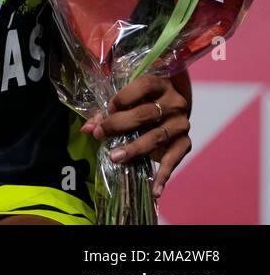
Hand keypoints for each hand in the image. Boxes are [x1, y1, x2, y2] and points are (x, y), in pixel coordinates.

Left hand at [80, 74, 191, 198]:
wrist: (170, 110)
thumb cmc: (140, 101)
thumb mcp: (126, 100)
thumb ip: (105, 112)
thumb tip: (87, 129)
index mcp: (159, 84)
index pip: (143, 86)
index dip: (123, 97)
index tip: (108, 109)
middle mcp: (174, 103)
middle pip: (146, 114)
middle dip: (120, 125)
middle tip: (101, 135)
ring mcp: (182, 123)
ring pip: (157, 136)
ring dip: (135, 149)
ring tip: (116, 158)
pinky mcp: (186, 142)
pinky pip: (174, 159)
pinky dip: (163, 175)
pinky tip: (155, 190)